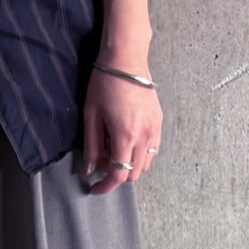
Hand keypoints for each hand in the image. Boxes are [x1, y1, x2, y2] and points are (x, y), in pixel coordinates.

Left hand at [82, 60, 162, 193]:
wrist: (126, 60)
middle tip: (100, 161)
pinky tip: (125, 141)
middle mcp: (144, 136)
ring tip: (111, 148)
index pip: (118, 175)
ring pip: (146, 164)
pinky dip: (140, 154)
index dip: (105, 186)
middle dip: (116, 175)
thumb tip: (90, 169)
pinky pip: (153, 149)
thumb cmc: (104, 84)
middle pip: (134, 173)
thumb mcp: (91, 115)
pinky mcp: (159, 122)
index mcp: (125, 136)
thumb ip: (91, 146)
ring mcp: (155, 129)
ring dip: (129, 165)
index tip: (94, 188)